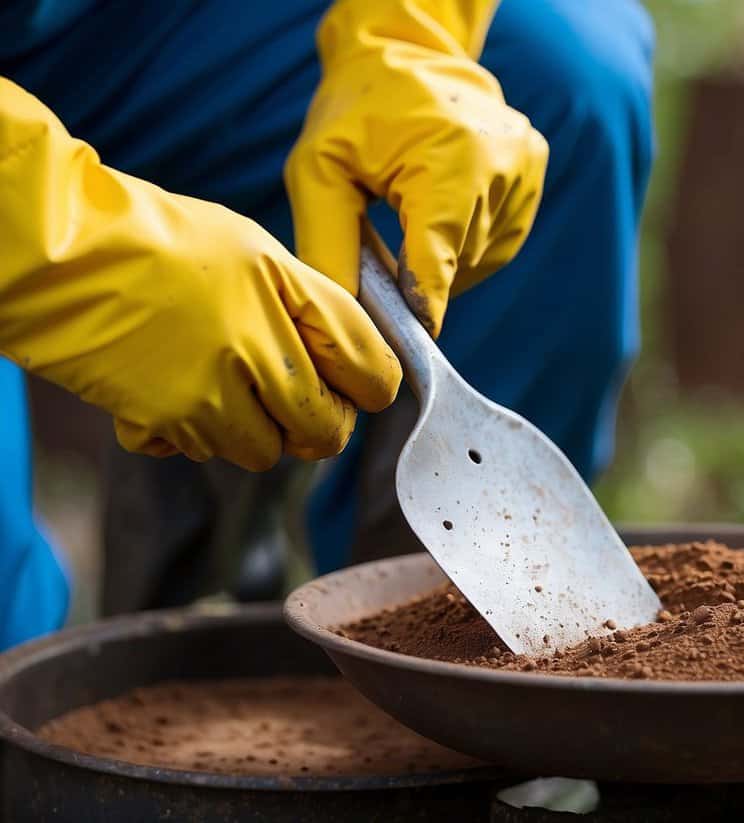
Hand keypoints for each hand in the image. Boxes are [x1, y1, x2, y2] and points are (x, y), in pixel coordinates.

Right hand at [0, 79, 400, 470]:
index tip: (351, 386)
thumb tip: (347, 355)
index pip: (374, 375)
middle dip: (316, 424)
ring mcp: (216, 394)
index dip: (368, 387)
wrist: (62, 252)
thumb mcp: (255, 251)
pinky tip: (170, 388)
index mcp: (296, 302)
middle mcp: (264, 354)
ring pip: (265, 453)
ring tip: (217, 383)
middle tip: (289, 400)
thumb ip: (310, 305)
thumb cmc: (161, 239)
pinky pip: (202, 452)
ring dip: (250, 430)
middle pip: (326, 432)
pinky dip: (191, 433)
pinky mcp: (169, 422)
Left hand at [285, 0, 548, 335]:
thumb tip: (346, 320)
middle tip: (386, 255)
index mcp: (451, 161)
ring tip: (413, 217)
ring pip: (481, 256)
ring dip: (446, 255)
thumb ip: (329, 244)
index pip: (440, 260)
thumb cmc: (356, 110)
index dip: (423, 307)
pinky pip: (500, 237)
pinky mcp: (534, 169)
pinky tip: (443, 212)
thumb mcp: (320, 170)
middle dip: (422, 271)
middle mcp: (501, 165)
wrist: (404, 48)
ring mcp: (525, 168)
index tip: (412, 342)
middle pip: (459, 262)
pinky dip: (468, 240)